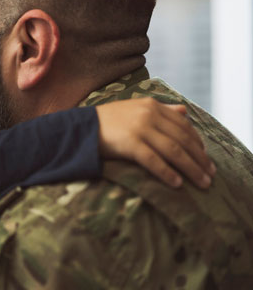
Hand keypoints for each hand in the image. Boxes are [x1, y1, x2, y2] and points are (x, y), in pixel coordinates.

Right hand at [96, 98, 214, 188]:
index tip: (206, 158)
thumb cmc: (108, 121)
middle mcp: (148, 115)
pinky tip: (177, 184)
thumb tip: (185, 111)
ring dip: (191, 169)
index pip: (184, 126)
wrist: (79, 128)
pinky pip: (154, 161)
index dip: (198, 143)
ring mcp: (139, 129)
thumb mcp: (135, 109)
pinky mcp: (130, 144)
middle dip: (200, 159)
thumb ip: (161, 110)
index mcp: (151, 105)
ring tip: (202, 183)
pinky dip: (168, 173)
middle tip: (211, 175)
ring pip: (174, 151)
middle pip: (183, 140)